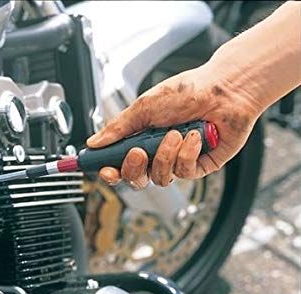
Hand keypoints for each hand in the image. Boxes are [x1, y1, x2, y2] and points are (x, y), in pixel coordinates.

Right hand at [86, 64, 262, 188]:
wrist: (224, 89)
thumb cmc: (187, 92)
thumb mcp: (144, 107)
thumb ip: (118, 128)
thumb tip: (94, 142)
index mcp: (139, 139)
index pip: (118, 164)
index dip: (110, 172)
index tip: (105, 169)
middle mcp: (156, 154)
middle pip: (135, 179)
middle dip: (134, 168)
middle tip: (138, 151)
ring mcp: (177, 161)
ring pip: (159, 178)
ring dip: (165, 155)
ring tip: (176, 133)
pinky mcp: (198, 166)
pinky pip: (184, 173)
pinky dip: (187, 153)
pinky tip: (194, 136)